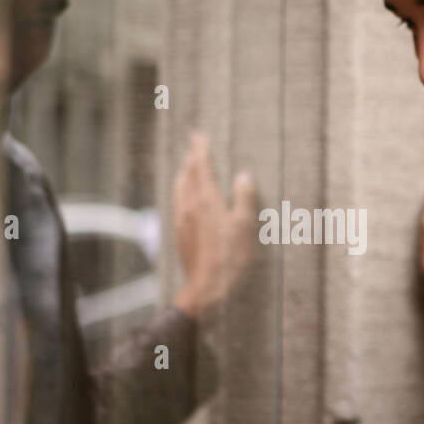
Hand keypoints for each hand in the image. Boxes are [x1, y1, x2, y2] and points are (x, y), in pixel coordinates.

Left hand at [172, 131, 255, 318]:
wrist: (207, 287)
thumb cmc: (230, 256)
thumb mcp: (245, 224)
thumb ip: (244, 197)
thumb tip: (243, 176)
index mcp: (206, 199)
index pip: (200, 167)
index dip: (200, 150)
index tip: (198, 136)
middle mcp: (189, 206)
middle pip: (187, 175)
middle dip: (191, 159)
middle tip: (193, 148)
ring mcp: (181, 221)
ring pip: (179, 189)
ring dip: (184, 175)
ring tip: (186, 169)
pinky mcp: (179, 235)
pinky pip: (178, 204)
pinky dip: (182, 192)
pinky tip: (185, 200)